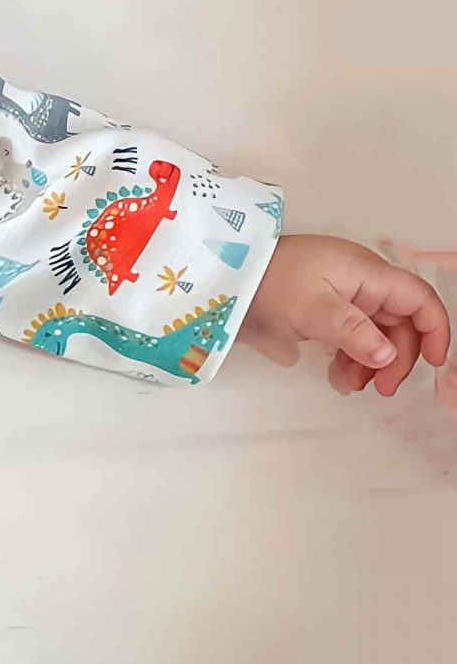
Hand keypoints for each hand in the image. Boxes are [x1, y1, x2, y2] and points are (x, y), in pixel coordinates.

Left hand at [236, 231, 450, 396]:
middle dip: (397, 356)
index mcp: (369, 275)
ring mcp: (343, 297)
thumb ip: (353, 332)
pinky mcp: (323, 310)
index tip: (433, 363)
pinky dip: (350, 356)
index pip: (419, 300)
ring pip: (374, 333)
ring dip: (372, 361)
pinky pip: (350, 335)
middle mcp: (362, 284)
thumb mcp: (313, 309)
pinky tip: (338, 375)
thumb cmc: (268, 282)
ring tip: (352, 384)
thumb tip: (387, 355)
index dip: (434, 330)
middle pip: (399, 322)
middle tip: (381, 387)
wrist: (228, 277)